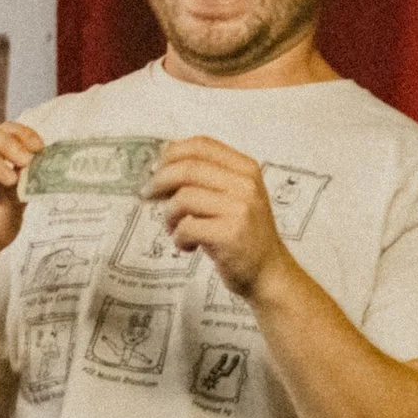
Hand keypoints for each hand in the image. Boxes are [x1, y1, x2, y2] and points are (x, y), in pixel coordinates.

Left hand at [147, 135, 295, 299]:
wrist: (269, 272)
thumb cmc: (244, 235)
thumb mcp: (235, 196)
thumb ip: (207, 177)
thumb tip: (163, 162)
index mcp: (246, 168)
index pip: (201, 145)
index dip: (172, 154)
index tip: (157, 169)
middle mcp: (246, 184)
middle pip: (188, 168)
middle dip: (160, 181)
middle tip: (149, 196)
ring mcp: (240, 209)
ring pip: (183, 198)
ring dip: (168, 215)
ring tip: (174, 228)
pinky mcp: (230, 235)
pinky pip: (186, 227)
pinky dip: (178, 238)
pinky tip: (188, 245)